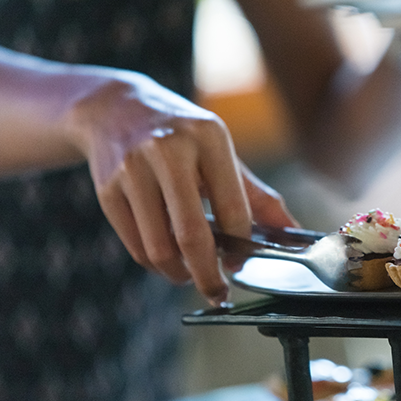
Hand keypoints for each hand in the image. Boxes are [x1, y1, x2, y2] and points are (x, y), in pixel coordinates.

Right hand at [68, 74, 296, 305]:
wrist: (116, 108)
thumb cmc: (182, 137)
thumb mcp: (222, 154)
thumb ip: (257, 197)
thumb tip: (294, 234)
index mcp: (209, 137)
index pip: (233, 208)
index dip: (241, 246)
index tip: (241, 265)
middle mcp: (169, 149)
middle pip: (192, 234)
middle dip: (208, 275)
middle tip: (217, 293)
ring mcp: (133, 168)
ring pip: (159, 248)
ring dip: (178, 274)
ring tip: (189, 275)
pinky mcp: (106, 188)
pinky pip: (134, 245)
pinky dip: (153, 264)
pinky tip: (167, 259)